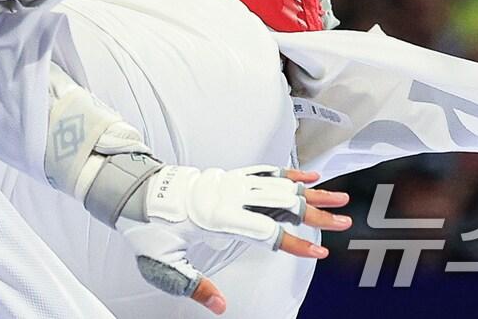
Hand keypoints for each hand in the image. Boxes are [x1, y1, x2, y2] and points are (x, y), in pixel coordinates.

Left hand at [123, 166, 348, 314]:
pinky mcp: (228, 177)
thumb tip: (220, 306)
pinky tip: (310, 176)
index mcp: (216, 219)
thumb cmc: (148, 230)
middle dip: (316, 213)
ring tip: (340, 196)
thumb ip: (193, 285)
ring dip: (311, 191)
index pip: (265, 232)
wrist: (131, 192)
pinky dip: (289, 173)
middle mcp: (228, 197)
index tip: (320, 251)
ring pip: (278, 185)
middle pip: (281, 203)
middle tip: (345, 222)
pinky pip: (264, 172)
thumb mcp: (163, 265)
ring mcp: (230, 183)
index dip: (294, 243)